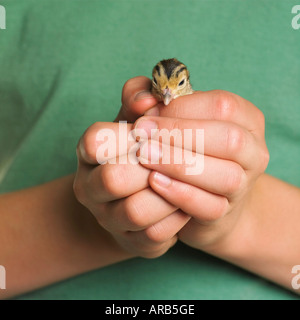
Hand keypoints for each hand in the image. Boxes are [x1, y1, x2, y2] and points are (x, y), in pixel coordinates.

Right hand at [73, 77, 189, 257]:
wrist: (139, 195)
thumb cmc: (142, 150)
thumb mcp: (139, 118)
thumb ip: (142, 96)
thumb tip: (148, 98)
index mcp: (89, 152)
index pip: (95, 140)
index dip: (132, 134)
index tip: (158, 130)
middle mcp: (90, 188)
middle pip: (114, 178)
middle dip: (154, 165)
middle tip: (179, 156)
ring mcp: (108, 218)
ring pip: (136, 210)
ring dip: (169, 193)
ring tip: (187, 180)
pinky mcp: (132, 241)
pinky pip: (156, 233)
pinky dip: (177, 216)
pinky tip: (186, 202)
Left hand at [133, 90, 268, 250]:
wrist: (196, 190)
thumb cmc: (177, 144)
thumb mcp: (163, 116)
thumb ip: (148, 97)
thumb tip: (143, 101)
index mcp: (246, 119)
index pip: (223, 106)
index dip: (182, 109)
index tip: (146, 115)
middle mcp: (253, 152)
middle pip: (230, 139)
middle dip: (182, 135)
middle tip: (141, 136)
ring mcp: (243, 185)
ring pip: (226, 176)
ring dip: (180, 165)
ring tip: (144, 157)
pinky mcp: (225, 212)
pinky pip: (211, 206)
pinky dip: (182, 194)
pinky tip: (155, 183)